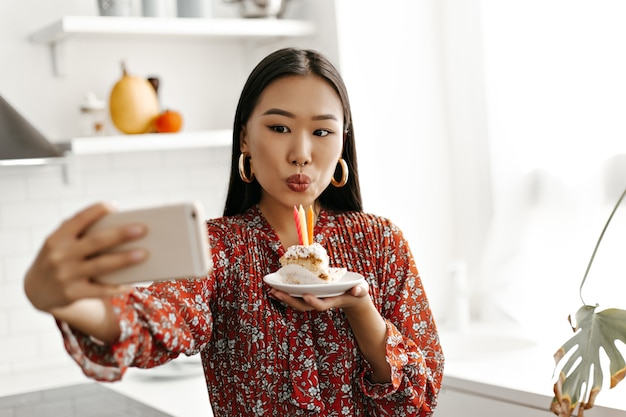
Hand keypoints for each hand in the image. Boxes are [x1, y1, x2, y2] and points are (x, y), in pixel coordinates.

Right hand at [24, 202, 147, 312]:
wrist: (36, 290)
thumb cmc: (59, 259)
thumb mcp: (59, 243)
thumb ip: (78, 233)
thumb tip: (116, 226)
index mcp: (57, 238)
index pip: (79, 219)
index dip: (97, 211)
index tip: (114, 206)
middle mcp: (60, 255)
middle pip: (96, 241)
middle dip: (121, 234)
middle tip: (142, 229)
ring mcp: (66, 275)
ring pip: (101, 265)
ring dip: (124, 259)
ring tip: (144, 254)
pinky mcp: (72, 293)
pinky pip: (100, 289)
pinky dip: (116, 286)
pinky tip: (131, 282)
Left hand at [268, 279, 370, 312]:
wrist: (352, 297)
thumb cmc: (357, 291)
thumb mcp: (361, 289)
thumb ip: (360, 290)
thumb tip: (356, 291)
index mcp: (332, 300)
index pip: (321, 305)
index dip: (314, 302)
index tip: (306, 295)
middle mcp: (321, 302)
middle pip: (304, 306)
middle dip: (290, 300)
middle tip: (277, 293)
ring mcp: (315, 300)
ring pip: (297, 303)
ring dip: (284, 298)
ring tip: (272, 291)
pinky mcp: (311, 297)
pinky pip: (296, 297)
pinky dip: (286, 294)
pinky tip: (275, 289)